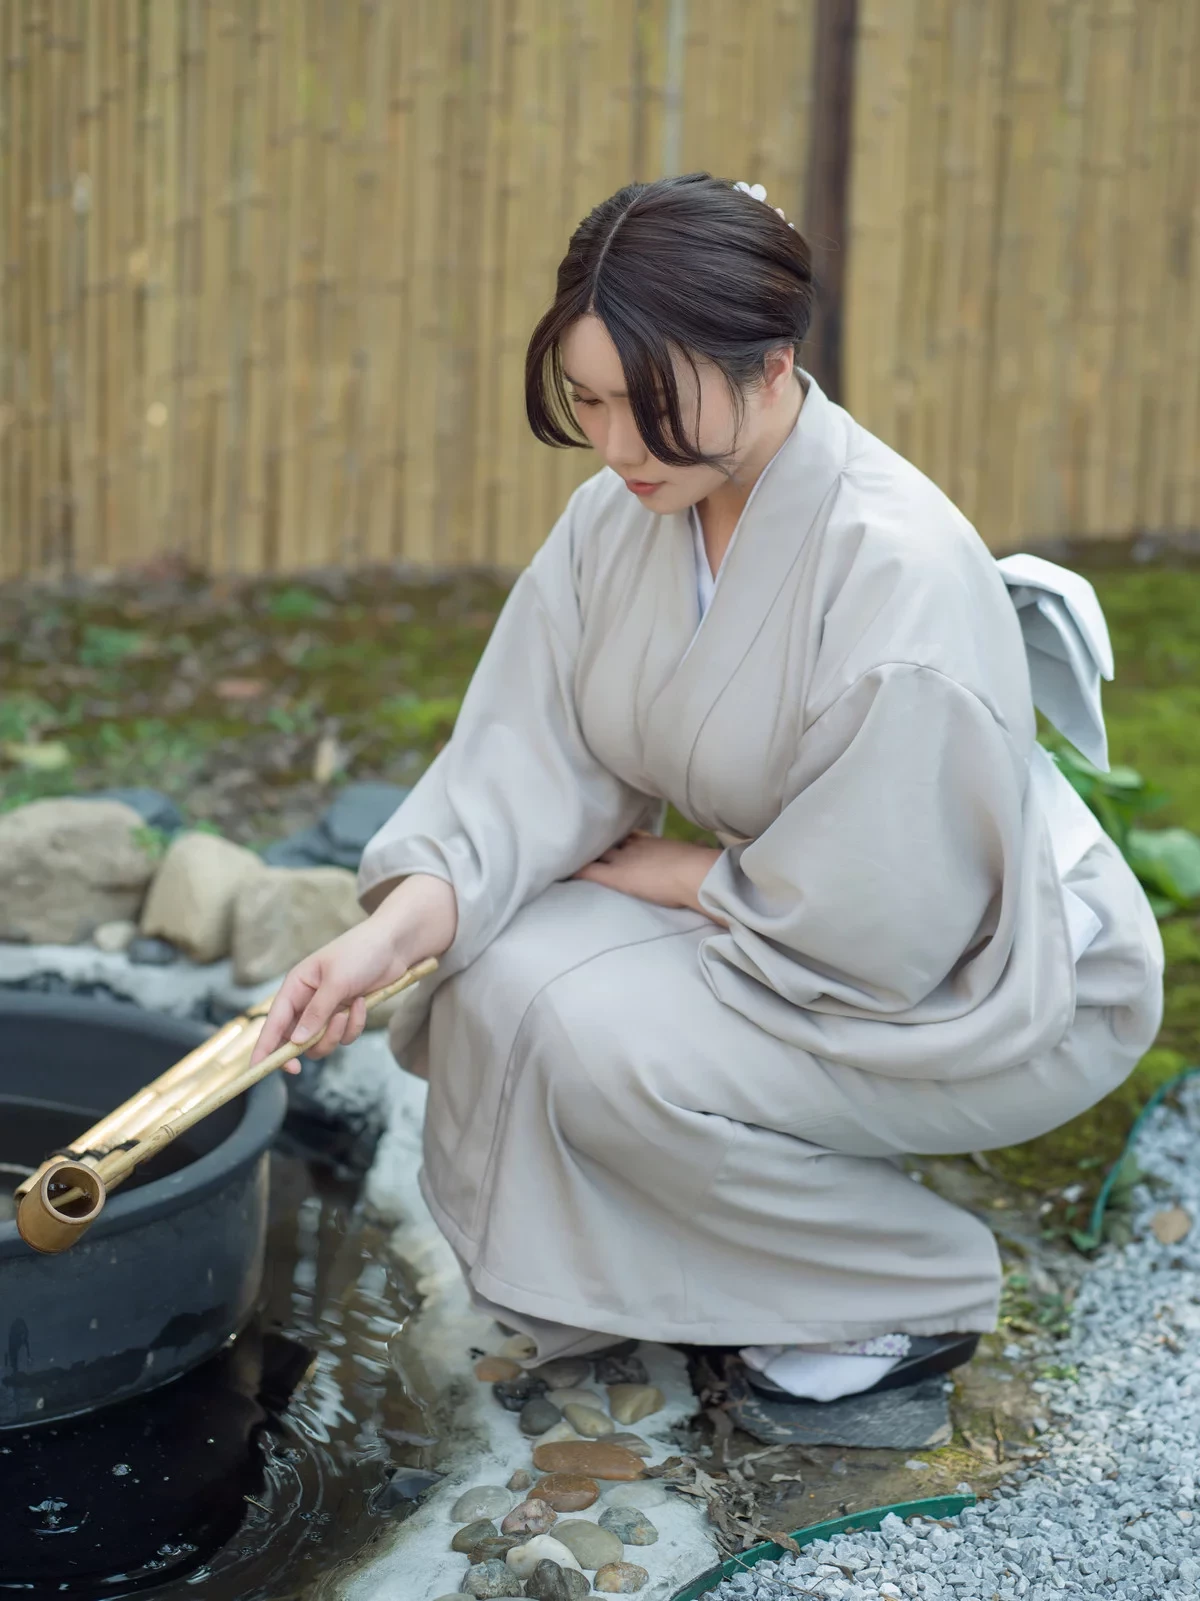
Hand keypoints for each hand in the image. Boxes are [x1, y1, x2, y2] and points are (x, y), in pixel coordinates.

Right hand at [249, 873, 455, 1069]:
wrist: (394, 944)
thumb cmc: (360, 952)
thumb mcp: (336, 981)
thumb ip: (316, 1013)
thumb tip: (296, 1042)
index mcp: (295, 987)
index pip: (274, 1022)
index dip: (264, 1047)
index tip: (257, 1069)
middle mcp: (307, 1000)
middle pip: (295, 1039)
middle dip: (305, 1047)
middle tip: (301, 1067)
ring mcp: (327, 1009)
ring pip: (321, 1042)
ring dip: (335, 1034)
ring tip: (348, 1011)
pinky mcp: (347, 1014)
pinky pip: (344, 1035)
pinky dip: (354, 1025)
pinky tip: (362, 1003)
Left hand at [573, 831, 722, 917]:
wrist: (696, 874)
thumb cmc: (702, 867)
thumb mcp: (696, 853)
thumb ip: (694, 848)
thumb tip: (704, 845)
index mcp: (653, 842)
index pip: (629, 836)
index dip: (618, 837)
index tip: (608, 834)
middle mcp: (634, 846)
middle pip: (609, 841)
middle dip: (597, 842)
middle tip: (580, 839)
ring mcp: (624, 860)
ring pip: (596, 853)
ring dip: (584, 854)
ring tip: (566, 854)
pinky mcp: (617, 877)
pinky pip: (590, 872)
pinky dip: (576, 871)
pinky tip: (562, 873)